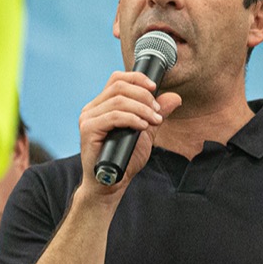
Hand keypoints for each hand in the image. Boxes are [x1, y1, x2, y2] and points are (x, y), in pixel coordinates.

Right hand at [77, 71, 180, 194]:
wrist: (110, 185)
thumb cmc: (124, 160)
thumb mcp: (146, 133)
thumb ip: (156, 115)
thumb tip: (174, 97)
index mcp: (102, 105)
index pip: (117, 79)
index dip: (137, 79)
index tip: (155, 88)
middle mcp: (92, 109)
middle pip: (119, 86)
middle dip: (144, 96)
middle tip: (157, 112)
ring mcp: (88, 118)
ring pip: (118, 100)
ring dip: (142, 109)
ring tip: (154, 121)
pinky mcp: (88, 130)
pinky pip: (114, 116)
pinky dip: (132, 119)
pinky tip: (142, 127)